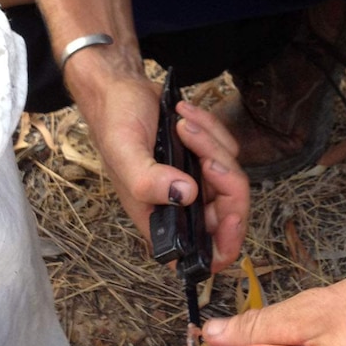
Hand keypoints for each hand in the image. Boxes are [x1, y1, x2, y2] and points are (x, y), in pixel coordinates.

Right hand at [84, 74, 248, 271]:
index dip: (225, 244)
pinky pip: (228, 150)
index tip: (230, 214)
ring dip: (212, 146)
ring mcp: (197, 182)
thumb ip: (148, 181)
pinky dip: (212, 130)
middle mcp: (181, 206)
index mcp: (160, 219)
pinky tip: (185, 116)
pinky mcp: (205, 158)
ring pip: (231, 177)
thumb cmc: (114, 124)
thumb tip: (186, 194)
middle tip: (205, 156)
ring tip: (182, 124)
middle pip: (229, 213)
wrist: (119, 91)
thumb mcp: (124, 152)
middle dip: (225, 180)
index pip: (203, 254)